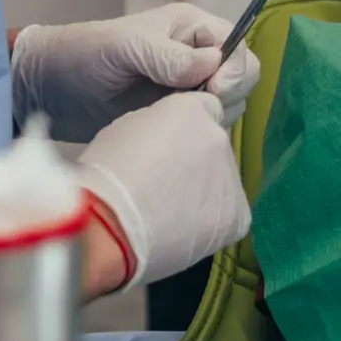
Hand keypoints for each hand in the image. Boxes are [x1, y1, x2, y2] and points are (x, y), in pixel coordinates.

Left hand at [10, 5, 261, 142]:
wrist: (49, 91)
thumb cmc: (83, 54)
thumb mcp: (125, 47)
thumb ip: (168, 55)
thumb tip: (213, 63)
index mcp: (191, 29)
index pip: (236, 43)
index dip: (234, 66)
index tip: (215, 88)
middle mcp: (196, 57)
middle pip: (241, 75)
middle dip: (228, 92)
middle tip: (197, 106)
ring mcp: (186, 90)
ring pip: (229, 104)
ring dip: (213, 115)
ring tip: (176, 120)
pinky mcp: (174, 118)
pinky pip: (205, 126)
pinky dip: (198, 133)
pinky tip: (172, 136)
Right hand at [73, 88, 250, 291]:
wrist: (108, 223)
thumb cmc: (104, 176)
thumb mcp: (126, 127)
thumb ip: (159, 126)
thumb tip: (168, 139)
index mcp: (192, 108)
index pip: (204, 110)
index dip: (184, 134)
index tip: (167, 153)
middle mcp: (219, 136)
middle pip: (213, 149)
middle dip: (195, 165)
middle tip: (162, 188)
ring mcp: (231, 176)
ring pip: (220, 184)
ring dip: (202, 195)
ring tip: (166, 216)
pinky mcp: (236, 215)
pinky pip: (226, 218)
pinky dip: (207, 227)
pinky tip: (179, 232)